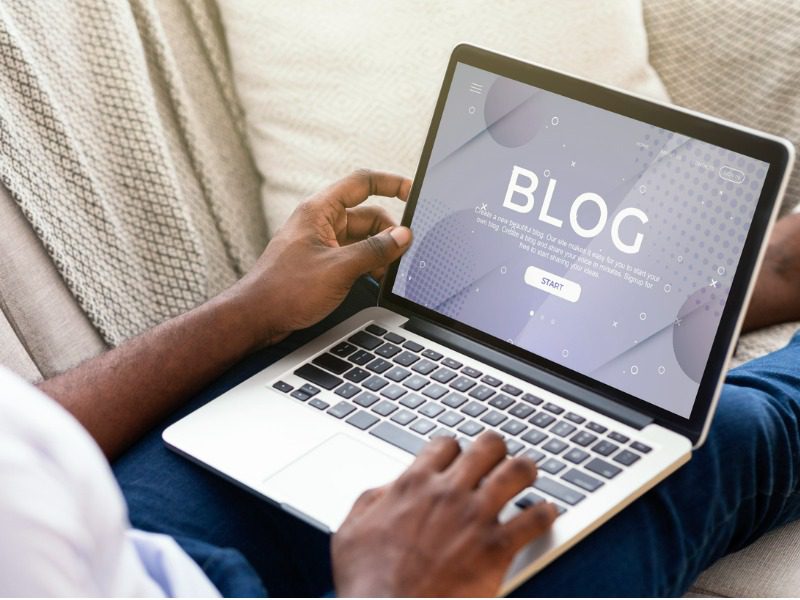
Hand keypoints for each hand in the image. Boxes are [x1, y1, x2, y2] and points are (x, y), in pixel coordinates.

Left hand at [230, 169, 411, 346]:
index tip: (411, 191)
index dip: (390, 183)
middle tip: (403, 251)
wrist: (257, 318)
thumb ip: (375, 250)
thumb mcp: (339, 269)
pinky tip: (376, 280)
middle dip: (387, 231)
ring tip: (388, 272)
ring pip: (362, 238)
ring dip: (379, 252)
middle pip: (367, 215)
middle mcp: (320, 222)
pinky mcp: (321, 263)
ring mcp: (321, 243)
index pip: (362, 183)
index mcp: (320, 210)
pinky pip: (353, 255)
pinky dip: (367, 264)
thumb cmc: (285, 290)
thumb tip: (403, 236)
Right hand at [332, 433, 557, 596]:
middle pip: (487, 446)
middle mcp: (449, 493)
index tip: (457, 458)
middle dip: (495, 449)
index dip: (454, 449)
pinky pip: (534, 519)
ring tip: (529, 474)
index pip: (446, 444)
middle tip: (499, 458)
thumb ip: (373, 499)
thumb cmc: (368, 580)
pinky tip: (546, 513)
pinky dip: (545, 513)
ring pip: (517, 472)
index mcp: (414, 484)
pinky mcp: (497, 548)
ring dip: (526, 470)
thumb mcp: (353, 528)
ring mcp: (476, 518)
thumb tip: (389, 488)